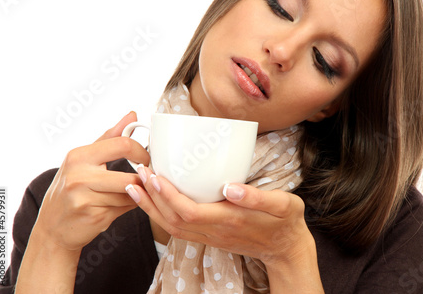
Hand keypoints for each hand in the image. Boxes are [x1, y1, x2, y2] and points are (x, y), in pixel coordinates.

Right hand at [32, 112, 149, 251]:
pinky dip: (130, 206)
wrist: (52, 228)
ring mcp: (84, 199)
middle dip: (143, 179)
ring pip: (129, 194)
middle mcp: (79, 176)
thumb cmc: (72, 189)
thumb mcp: (85, 159)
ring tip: (133, 192)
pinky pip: (125, 208)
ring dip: (137, 194)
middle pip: (129, 176)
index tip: (147, 159)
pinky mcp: (93, 217)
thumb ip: (111, 137)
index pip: (122, 145)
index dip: (142, 152)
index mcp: (79, 156)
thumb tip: (133, 115)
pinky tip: (121, 204)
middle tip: (147, 178)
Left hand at [127, 166, 311, 266]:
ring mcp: (211, 236)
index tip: (154, 175)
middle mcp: (215, 231)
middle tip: (138, 173)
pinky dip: (161, 214)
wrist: (286, 249)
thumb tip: (230, 187)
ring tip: (136, 186)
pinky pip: (178, 228)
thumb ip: (256, 197)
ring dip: (151, 207)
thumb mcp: (282, 205)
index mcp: (230, 220)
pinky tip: (155, 200)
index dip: (167, 195)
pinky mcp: (210, 236)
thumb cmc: (285, 222)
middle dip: (151, 198)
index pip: (189, 212)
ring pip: (172, 227)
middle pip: (172, 220)